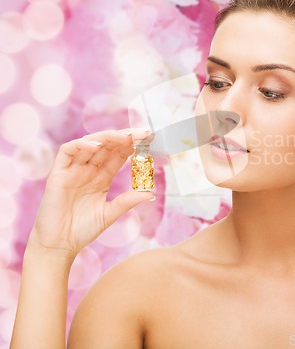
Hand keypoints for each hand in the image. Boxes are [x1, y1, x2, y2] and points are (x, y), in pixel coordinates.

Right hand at [27, 129, 154, 258]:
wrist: (59, 246)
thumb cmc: (82, 230)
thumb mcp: (110, 213)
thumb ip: (128, 201)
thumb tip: (151, 192)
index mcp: (102, 177)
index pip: (119, 154)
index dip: (133, 145)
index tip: (149, 139)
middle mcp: (88, 170)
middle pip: (108, 146)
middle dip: (125, 137)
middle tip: (142, 133)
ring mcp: (73, 170)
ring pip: (90, 143)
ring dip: (107, 137)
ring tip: (124, 136)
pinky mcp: (58, 174)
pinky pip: (67, 152)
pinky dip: (82, 145)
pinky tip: (97, 146)